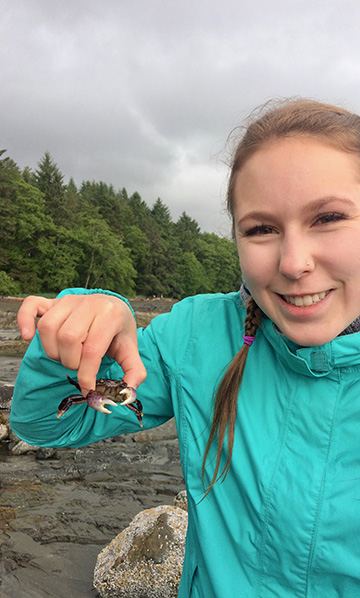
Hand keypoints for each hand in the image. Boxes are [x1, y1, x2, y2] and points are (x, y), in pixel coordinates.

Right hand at [17, 294, 146, 394]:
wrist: (113, 307)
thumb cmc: (118, 331)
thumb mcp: (131, 350)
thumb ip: (134, 372)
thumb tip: (127, 395)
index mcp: (110, 314)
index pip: (92, 349)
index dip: (87, 376)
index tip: (88, 390)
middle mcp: (88, 303)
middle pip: (68, 338)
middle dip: (72, 361)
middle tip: (79, 365)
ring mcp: (68, 300)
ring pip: (49, 328)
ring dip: (54, 350)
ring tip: (66, 355)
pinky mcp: (52, 301)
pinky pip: (31, 306)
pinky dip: (25, 320)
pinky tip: (27, 336)